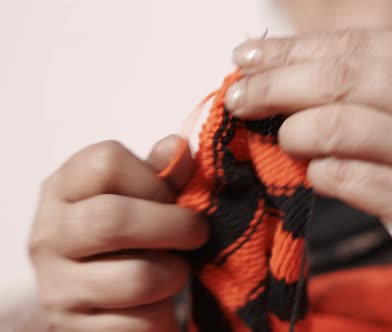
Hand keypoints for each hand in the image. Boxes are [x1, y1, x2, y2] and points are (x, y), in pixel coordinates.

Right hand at [29, 136, 206, 330]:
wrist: (95, 301)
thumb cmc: (126, 238)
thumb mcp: (139, 197)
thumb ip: (162, 173)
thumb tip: (178, 147)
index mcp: (64, 189)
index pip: (106, 162)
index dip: (155, 179)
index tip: (172, 196)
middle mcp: (50, 235)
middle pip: (114, 219)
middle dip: (176, 226)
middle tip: (196, 234)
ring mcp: (58, 287)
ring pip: (138, 277)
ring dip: (175, 275)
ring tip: (173, 272)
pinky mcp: (76, 330)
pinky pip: (141, 323)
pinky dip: (164, 316)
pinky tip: (157, 305)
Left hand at [226, 29, 391, 328]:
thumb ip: (365, 84)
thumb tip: (277, 66)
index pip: (355, 45)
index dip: (292, 49)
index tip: (248, 59)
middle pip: (341, 80)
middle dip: (276, 85)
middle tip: (238, 96)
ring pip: (336, 126)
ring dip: (293, 133)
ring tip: (282, 139)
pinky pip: (343, 176)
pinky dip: (315, 172)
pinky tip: (313, 172)